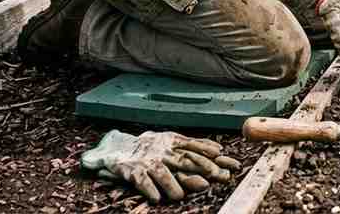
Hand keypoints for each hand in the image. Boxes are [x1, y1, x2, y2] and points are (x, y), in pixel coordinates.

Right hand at [80, 130, 240, 202]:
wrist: (116, 147)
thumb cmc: (149, 146)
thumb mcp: (171, 140)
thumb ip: (192, 146)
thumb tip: (218, 151)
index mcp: (172, 142)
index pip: (193, 146)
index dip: (207, 150)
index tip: (222, 156)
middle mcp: (162, 151)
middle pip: (183, 159)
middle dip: (200, 166)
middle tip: (215, 175)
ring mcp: (147, 161)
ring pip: (162, 172)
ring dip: (172, 184)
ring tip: (180, 196)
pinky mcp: (132, 172)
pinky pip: (141, 181)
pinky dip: (150, 189)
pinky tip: (157, 199)